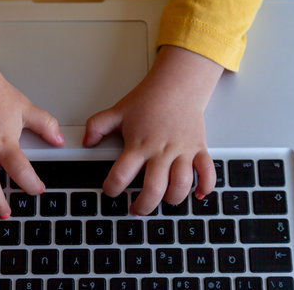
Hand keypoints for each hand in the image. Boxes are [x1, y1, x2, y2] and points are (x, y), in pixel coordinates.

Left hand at [84, 46, 222, 214]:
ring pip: (181, 185)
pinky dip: (206, 186)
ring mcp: (182, 151)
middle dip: (143, 206)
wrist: (177, 84)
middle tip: (136, 209)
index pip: (121, 175)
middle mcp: (161, 151)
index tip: (110, 191)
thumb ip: (97, 126)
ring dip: (172, 199)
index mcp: (139, 144)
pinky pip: (207, 172)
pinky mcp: (199, 148)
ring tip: (164, 201)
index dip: (112, 188)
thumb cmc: (149, 99)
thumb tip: (86, 142)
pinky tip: (198, 195)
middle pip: (154, 189)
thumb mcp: (117, 111)